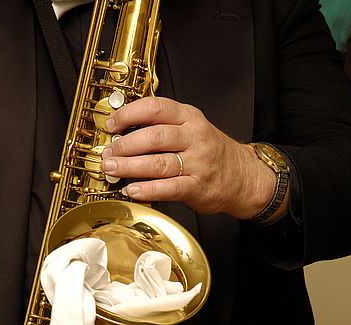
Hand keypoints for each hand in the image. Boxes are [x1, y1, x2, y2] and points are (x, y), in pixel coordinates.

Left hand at [100, 96, 276, 218]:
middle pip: (154, 136)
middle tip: (108, 153)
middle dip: (125, 145)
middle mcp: (194, 137)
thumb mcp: (190, 128)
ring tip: (112, 169)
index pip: (155, 108)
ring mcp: (198, 163)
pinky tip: (132, 190)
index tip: (112, 124)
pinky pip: (169, 188)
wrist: (242, 176)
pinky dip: (148, 189)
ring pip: (159, 163)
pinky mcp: (197, 187)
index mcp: (189, 117)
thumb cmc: (209, 152)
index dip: (129, 115)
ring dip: (130, 167)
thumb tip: (121, 133)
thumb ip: (162, 127)